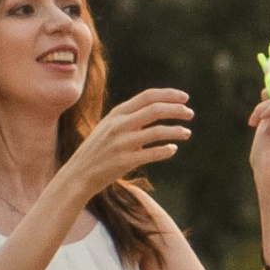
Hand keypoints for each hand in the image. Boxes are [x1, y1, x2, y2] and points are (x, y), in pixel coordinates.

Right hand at [71, 87, 192, 197]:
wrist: (79, 174)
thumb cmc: (99, 149)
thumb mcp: (110, 126)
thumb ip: (131, 117)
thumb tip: (160, 109)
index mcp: (117, 114)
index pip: (147, 96)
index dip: (169, 95)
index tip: (185, 98)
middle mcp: (119, 125)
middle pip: (155, 110)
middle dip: (177, 110)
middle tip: (190, 114)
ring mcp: (121, 143)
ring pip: (157, 132)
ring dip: (176, 131)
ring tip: (186, 133)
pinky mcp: (124, 161)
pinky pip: (153, 153)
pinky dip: (166, 150)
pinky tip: (173, 149)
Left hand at [247, 74, 269, 189]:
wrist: (268, 176)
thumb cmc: (265, 155)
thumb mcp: (265, 123)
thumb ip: (269, 106)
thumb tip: (269, 86)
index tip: (260, 92)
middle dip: (269, 91)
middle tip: (257, 110)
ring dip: (262, 107)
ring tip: (254, 121)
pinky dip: (268, 110)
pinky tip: (258, 121)